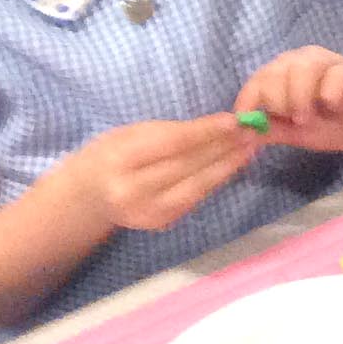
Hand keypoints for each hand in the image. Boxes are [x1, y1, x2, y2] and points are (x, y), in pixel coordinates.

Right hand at [46, 116, 255, 233]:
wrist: (88, 195)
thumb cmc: (114, 153)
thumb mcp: (133, 132)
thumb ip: (171, 131)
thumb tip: (219, 125)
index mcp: (120, 162)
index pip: (172, 144)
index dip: (206, 132)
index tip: (235, 120)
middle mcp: (131, 192)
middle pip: (187, 166)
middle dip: (224, 147)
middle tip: (254, 131)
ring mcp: (145, 213)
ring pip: (196, 186)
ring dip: (228, 165)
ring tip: (252, 146)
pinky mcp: (159, 223)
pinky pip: (194, 198)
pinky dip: (216, 180)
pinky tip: (234, 164)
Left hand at [236, 47, 342, 152]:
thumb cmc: (329, 125)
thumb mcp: (292, 132)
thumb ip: (268, 129)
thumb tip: (238, 133)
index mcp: (284, 72)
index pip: (257, 80)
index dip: (250, 100)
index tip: (250, 121)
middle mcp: (303, 60)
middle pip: (275, 72)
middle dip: (278, 102)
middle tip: (293, 120)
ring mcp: (330, 62)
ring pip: (302, 68)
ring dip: (300, 98)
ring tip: (308, 118)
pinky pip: (334, 78)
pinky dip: (328, 96)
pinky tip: (333, 107)